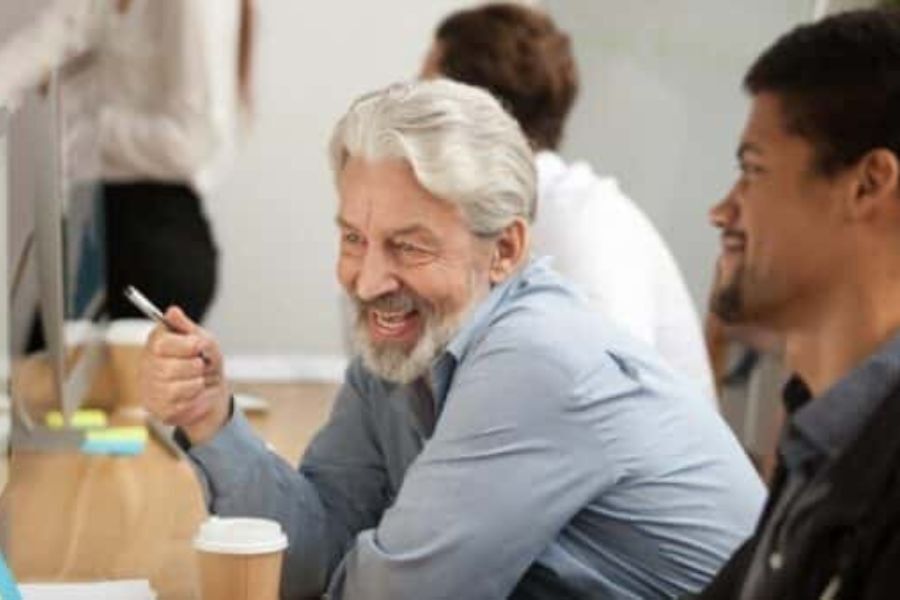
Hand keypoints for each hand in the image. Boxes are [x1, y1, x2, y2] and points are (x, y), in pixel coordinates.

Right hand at [140, 306, 229, 444]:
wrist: (212, 389)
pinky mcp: (159, 409)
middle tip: (200, 366)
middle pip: (169, 368)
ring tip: (198, 380)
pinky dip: (197, 399)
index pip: (161, 344)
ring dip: (197, 384)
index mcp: (156, 343)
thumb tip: (172, 312)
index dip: (185, 346)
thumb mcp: (203, 341)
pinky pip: (182, 405)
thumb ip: (188, 329)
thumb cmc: (204, 360)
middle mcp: (147, 365)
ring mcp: (150, 389)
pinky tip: (196, 394)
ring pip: (176, 388)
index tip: (199, 345)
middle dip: (195, 367)